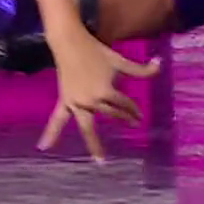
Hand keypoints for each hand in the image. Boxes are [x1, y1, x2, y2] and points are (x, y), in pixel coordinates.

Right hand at [36, 33, 155, 161]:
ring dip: (94, 143)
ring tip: (100, 161)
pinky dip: (51, 133)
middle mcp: (91, 101)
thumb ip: (139, 69)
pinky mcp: (65, 101)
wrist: (69, 42)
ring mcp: (77, 103)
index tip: (139, 114)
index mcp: (105, 92)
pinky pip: (57, 120)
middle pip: (110, 115)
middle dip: (123, 120)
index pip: (123, 104)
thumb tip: (159, 65)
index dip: (133, 109)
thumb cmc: (95, 51)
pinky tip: (44, 147)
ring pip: (87, 127)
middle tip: (134, 125)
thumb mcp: (119, 60)